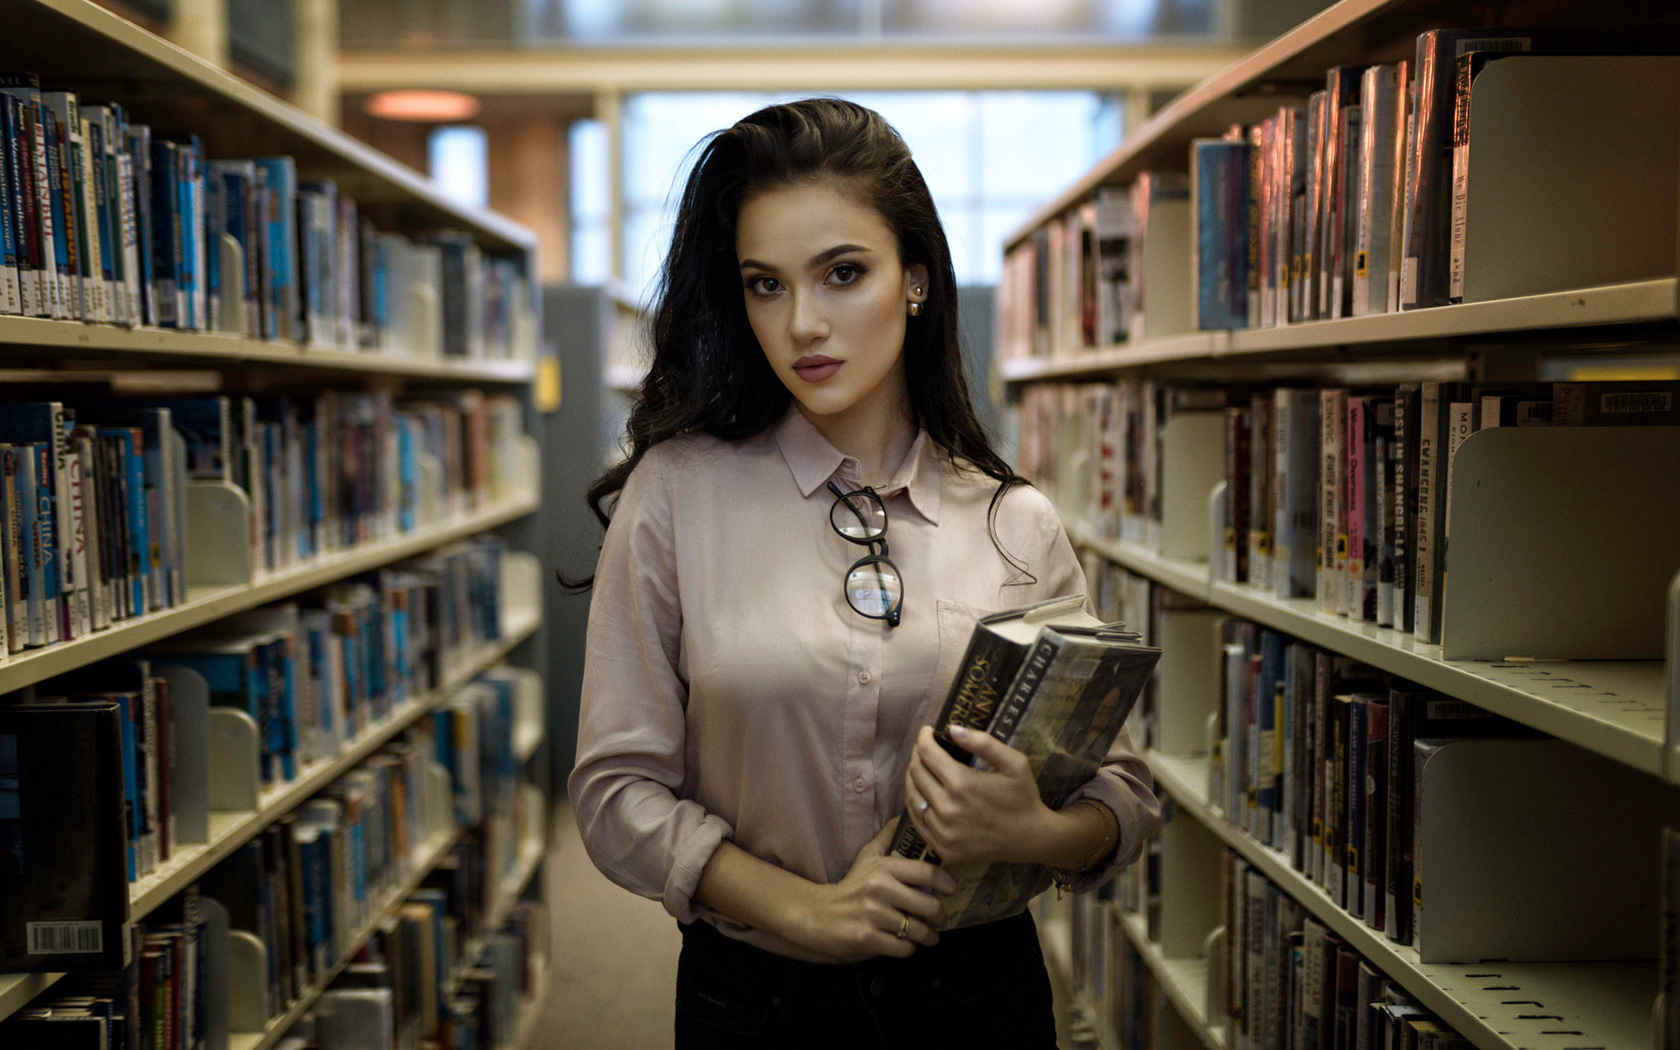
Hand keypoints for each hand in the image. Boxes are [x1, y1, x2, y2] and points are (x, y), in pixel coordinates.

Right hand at [791, 822, 956, 962]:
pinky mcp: (867, 938)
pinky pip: (903, 948)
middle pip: (928, 906)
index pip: (927, 873)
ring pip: (918, 930)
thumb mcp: (867, 857)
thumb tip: (904, 815)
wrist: (818, 914)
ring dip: (928, 936)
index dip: (946, 883)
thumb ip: (887, 837)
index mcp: (882, 868)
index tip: (950, 890)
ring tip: (929, 935)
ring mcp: (872, 915)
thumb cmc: (849, 886)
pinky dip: (909, 948)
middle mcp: (878, 889)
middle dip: (941, 916)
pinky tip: (906, 943)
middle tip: (942, 919)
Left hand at [904, 725, 1056, 866]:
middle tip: (925, 749)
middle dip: (918, 755)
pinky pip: (918, 821)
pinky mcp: (943, 849)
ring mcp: (943, 832)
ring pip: (912, 797)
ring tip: (922, 768)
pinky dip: (916, 804)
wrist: (1030, 838)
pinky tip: (924, 794)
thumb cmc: (1022, 796)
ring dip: (913, 778)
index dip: (923, 738)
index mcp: (962, 783)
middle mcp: (947, 809)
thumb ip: (983, 742)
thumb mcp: (1013, 762)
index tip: (927, 731)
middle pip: (916, 773)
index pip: (927, 753)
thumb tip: (951, 729)